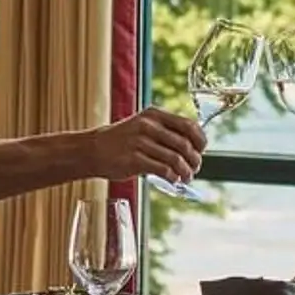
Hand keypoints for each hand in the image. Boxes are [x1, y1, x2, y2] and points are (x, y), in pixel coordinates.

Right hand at [84, 107, 203, 185]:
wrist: (93, 149)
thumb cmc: (123, 141)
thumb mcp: (143, 126)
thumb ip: (165, 132)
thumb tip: (193, 147)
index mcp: (154, 115)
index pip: (188, 125)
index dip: (200, 140)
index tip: (201, 151)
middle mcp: (148, 126)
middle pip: (184, 144)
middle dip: (195, 160)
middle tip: (195, 169)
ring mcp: (140, 142)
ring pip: (175, 159)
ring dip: (185, 172)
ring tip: (186, 178)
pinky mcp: (133, 159)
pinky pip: (162, 169)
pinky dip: (172, 177)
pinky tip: (173, 180)